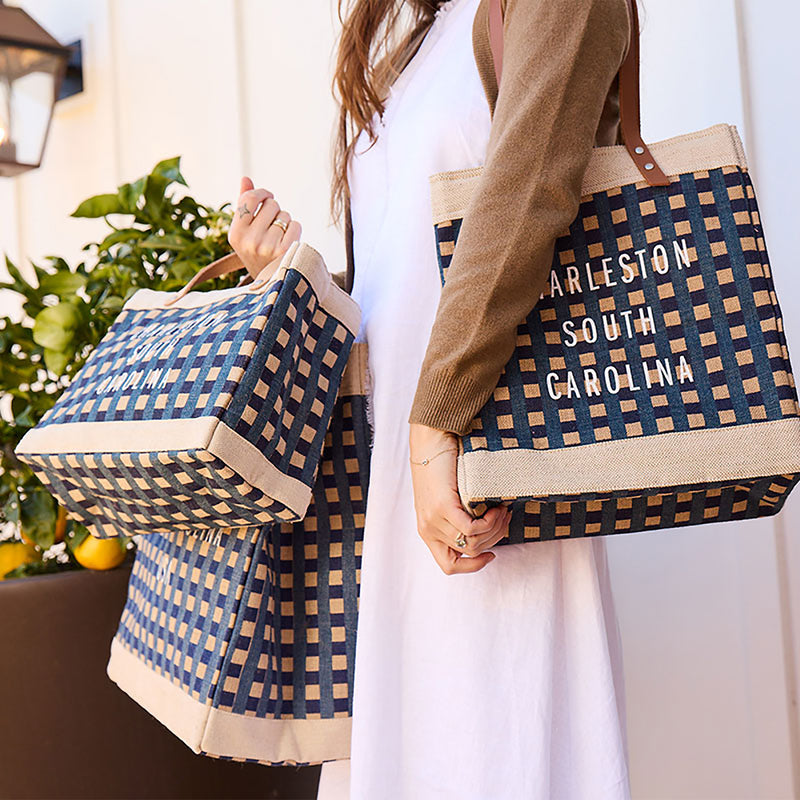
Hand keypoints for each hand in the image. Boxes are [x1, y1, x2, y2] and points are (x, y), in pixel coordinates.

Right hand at [228, 177, 301, 279]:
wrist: (272, 284)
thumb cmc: (257, 252)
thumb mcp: (246, 231)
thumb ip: (244, 204)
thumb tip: (245, 178)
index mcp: (235, 234)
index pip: (250, 198)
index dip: (262, 193)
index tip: (267, 197)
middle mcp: (249, 241)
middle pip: (271, 204)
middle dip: (275, 210)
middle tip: (272, 227)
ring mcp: (267, 247)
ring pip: (285, 215)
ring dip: (285, 222)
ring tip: (279, 238)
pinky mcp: (286, 252)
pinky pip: (296, 225)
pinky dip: (295, 230)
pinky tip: (289, 243)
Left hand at [409, 422, 510, 574]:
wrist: (430, 441)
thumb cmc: (441, 467)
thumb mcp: (444, 499)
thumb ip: (455, 519)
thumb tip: (485, 532)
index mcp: (427, 531)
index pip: (449, 566)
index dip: (473, 566)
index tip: (491, 554)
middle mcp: (428, 530)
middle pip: (469, 552)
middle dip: (494, 539)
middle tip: (504, 518)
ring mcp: (433, 520)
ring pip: (473, 542)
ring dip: (495, 528)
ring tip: (502, 510)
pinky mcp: (442, 507)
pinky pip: (471, 529)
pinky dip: (489, 522)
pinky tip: (496, 509)